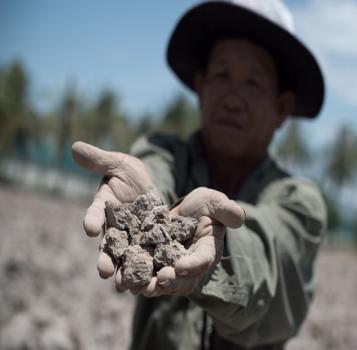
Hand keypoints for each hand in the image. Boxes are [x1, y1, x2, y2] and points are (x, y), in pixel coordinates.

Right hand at [72, 141, 151, 277]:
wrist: (150, 185)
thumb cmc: (130, 173)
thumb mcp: (119, 163)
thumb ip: (99, 160)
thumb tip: (75, 147)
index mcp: (103, 207)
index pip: (95, 213)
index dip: (92, 220)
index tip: (91, 228)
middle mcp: (113, 226)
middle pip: (107, 244)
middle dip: (105, 257)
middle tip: (104, 271)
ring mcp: (130, 237)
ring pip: (124, 257)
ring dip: (123, 271)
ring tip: (123, 286)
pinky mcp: (147, 242)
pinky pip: (146, 257)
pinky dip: (147, 269)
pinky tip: (150, 282)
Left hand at [137, 187, 244, 296]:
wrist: (184, 210)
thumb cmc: (204, 205)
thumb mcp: (215, 202)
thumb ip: (226, 210)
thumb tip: (240, 217)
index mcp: (208, 250)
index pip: (203, 260)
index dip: (193, 265)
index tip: (181, 267)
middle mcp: (190, 264)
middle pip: (182, 279)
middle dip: (170, 281)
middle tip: (158, 280)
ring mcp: (171, 266)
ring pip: (161, 281)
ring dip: (148, 285)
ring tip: (135, 285)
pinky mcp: (154, 263)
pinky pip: (144, 273)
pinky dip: (134, 277)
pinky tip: (121, 278)